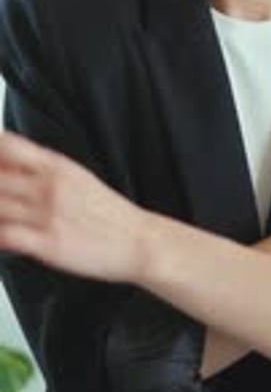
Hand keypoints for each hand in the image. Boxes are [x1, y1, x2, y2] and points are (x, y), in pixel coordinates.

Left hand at [0, 129, 147, 281]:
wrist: (137, 240)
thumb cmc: (108, 213)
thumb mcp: (76, 178)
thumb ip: (41, 172)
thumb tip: (8, 167)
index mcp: (57, 166)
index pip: (9, 147)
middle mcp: (49, 186)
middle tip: (2, 195)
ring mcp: (48, 214)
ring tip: (2, 215)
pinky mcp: (48, 244)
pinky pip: (6, 236)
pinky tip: (1, 237)